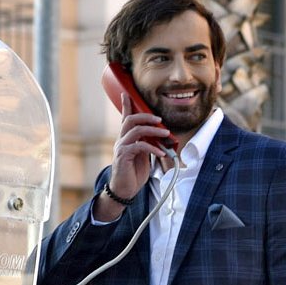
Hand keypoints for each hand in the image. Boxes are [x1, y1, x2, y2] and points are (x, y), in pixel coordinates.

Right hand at [99, 93, 171, 212]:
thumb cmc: (133, 174)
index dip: (126, 105)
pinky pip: (139, 146)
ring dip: (153, 130)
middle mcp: (121, 140)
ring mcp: (121, 147)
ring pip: (136, 130)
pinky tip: (162, 154)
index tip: (127, 94)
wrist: (124, 191)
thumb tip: (158, 137)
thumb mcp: (143, 157)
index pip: (125, 119)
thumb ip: (148, 145)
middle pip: (130, 120)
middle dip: (146, 116)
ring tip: (165, 134)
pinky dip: (153, 148)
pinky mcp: (124, 156)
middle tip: (160, 119)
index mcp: (125, 139)